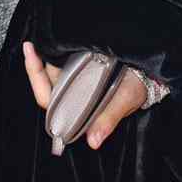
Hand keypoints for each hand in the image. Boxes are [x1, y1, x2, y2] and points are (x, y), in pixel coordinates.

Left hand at [21, 41, 146, 149]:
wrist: (150, 70)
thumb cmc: (136, 88)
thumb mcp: (123, 100)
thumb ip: (108, 119)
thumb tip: (93, 141)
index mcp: (79, 107)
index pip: (49, 100)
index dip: (38, 82)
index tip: (32, 60)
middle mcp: (73, 92)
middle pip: (45, 84)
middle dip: (36, 66)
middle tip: (31, 48)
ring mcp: (74, 77)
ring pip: (52, 69)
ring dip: (46, 56)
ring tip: (41, 41)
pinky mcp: (79, 63)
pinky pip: (62, 58)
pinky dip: (57, 50)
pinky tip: (54, 39)